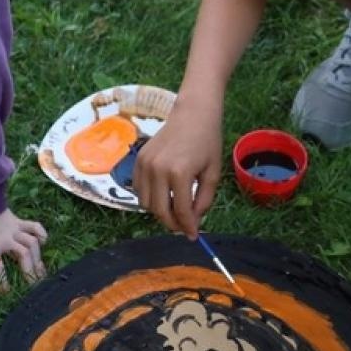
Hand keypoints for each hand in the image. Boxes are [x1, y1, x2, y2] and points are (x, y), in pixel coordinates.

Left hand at [0, 208, 48, 287]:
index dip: (2, 281)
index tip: (5, 292)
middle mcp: (6, 238)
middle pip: (23, 255)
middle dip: (29, 271)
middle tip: (34, 286)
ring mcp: (15, 229)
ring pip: (32, 243)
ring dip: (37, 258)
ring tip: (41, 272)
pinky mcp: (19, 221)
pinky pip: (35, 227)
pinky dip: (42, 234)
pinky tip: (44, 243)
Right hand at [134, 102, 221, 238]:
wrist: (193, 114)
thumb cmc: (207, 141)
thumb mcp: (213, 173)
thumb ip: (204, 200)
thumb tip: (194, 222)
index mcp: (180, 173)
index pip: (180, 211)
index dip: (187, 227)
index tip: (193, 236)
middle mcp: (158, 169)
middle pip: (160, 210)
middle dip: (173, 224)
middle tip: (184, 227)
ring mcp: (145, 164)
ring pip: (146, 203)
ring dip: (159, 212)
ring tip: (174, 210)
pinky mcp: (138, 160)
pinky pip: (138, 189)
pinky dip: (149, 198)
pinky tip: (163, 195)